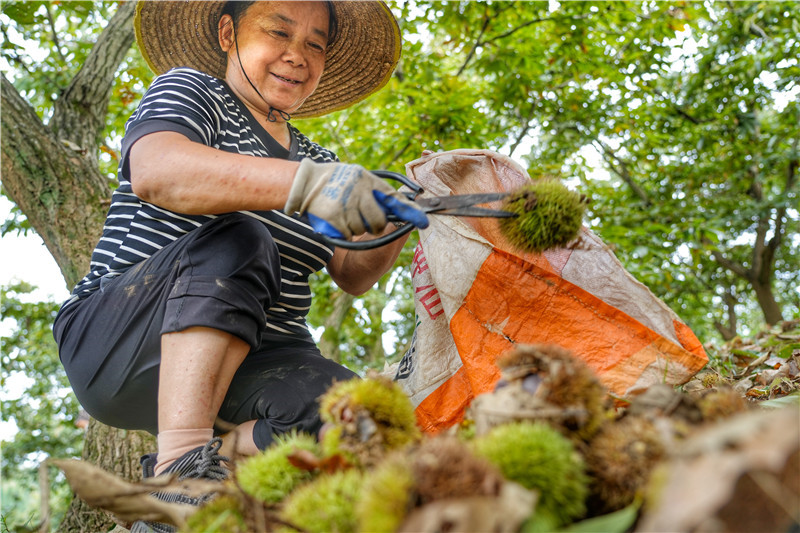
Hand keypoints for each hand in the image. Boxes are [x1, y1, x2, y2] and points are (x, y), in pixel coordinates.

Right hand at [285, 159, 428, 238]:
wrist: (303, 183)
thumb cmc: (336, 184)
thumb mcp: (359, 181)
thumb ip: (378, 194)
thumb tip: (403, 212)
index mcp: (369, 180)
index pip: (394, 198)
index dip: (411, 212)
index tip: (423, 222)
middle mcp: (359, 189)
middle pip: (379, 221)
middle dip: (374, 227)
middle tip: (364, 221)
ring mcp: (345, 202)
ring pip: (361, 229)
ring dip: (354, 228)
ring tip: (343, 214)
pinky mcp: (332, 215)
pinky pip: (346, 234)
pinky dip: (341, 232)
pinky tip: (335, 220)